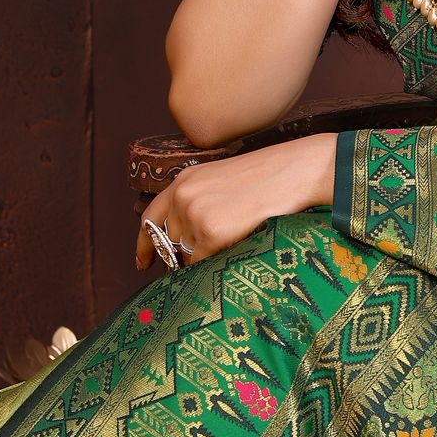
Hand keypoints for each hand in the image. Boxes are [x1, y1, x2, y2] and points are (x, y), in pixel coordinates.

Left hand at [135, 133, 338, 269]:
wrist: (293, 171)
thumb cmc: (269, 177)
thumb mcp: (223, 181)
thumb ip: (199, 202)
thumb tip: (187, 240)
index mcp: (185, 181)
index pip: (150, 217)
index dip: (144, 243)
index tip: (143, 262)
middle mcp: (183, 197)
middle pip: (170, 242)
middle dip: (184, 254)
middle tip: (211, 255)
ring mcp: (194, 215)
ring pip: (187, 255)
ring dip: (204, 259)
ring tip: (234, 243)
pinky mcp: (211, 233)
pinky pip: (203, 263)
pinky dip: (216, 264)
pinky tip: (236, 249)